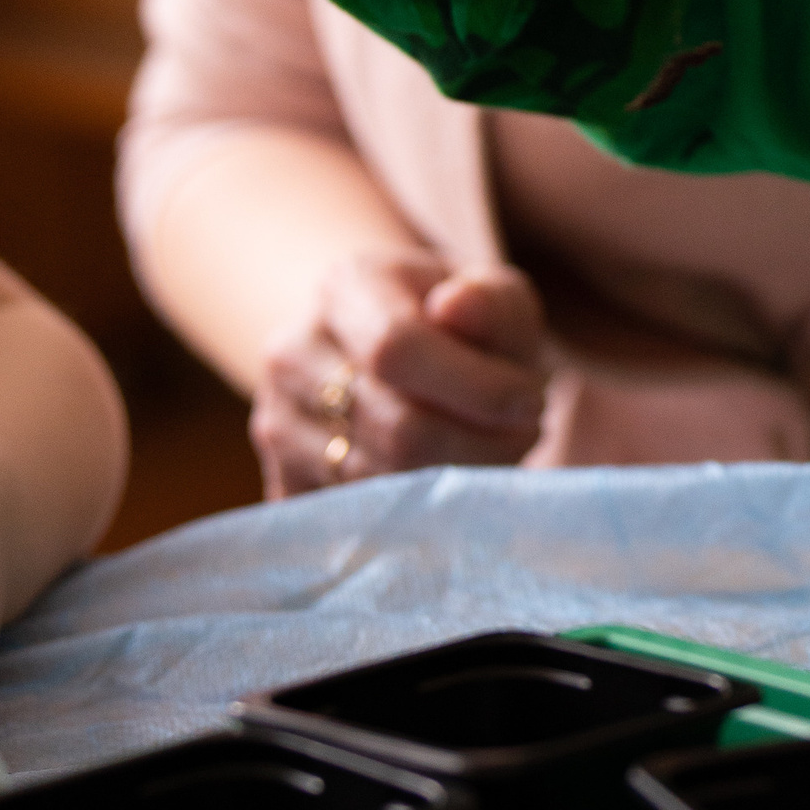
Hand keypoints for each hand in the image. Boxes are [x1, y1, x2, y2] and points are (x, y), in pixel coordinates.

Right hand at [250, 252, 550, 496]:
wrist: (387, 349)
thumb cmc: (459, 325)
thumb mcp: (493, 296)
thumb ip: (493, 300)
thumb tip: (456, 306)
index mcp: (346, 287)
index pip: (395, 347)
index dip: (477, 388)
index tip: (531, 398)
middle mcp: (293, 354)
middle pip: (397, 431)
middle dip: (483, 444)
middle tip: (524, 433)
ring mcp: (278, 424)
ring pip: (382, 485)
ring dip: (459, 481)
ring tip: (492, 451)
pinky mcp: (283, 484)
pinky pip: (359, 522)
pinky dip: (420, 514)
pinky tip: (448, 483)